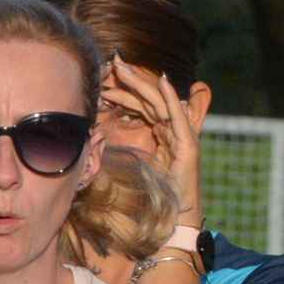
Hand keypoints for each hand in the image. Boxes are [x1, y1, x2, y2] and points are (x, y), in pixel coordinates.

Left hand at [108, 61, 203, 219]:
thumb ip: (120, 151)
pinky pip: (179, 119)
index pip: (142, 107)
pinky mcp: (188, 148)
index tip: (106, 77)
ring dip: (144, 84)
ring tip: (127, 68)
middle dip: (133, 81)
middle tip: (114, 62)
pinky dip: (171, 99)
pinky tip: (162, 81)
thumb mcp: (130, 169)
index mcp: (160, 136)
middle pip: (151, 101)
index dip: (126, 91)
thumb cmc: (153, 200)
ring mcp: (182, 140)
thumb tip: (95, 134)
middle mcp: (172, 134)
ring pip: (162, 105)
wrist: (173, 221)